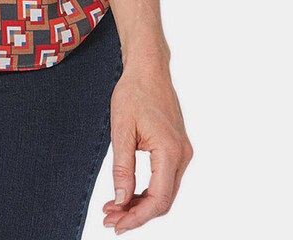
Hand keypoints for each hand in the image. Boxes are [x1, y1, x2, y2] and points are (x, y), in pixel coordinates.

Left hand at [102, 55, 193, 233]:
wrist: (149, 68)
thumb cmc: (134, 93)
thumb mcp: (121, 130)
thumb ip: (123, 168)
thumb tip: (122, 200)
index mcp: (170, 151)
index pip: (158, 199)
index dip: (137, 217)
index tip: (116, 224)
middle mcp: (182, 155)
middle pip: (164, 201)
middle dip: (137, 214)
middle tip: (110, 220)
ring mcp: (182, 152)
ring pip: (165, 192)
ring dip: (142, 204)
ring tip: (114, 208)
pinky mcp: (177, 148)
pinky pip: (165, 179)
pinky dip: (148, 191)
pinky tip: (128, 193)